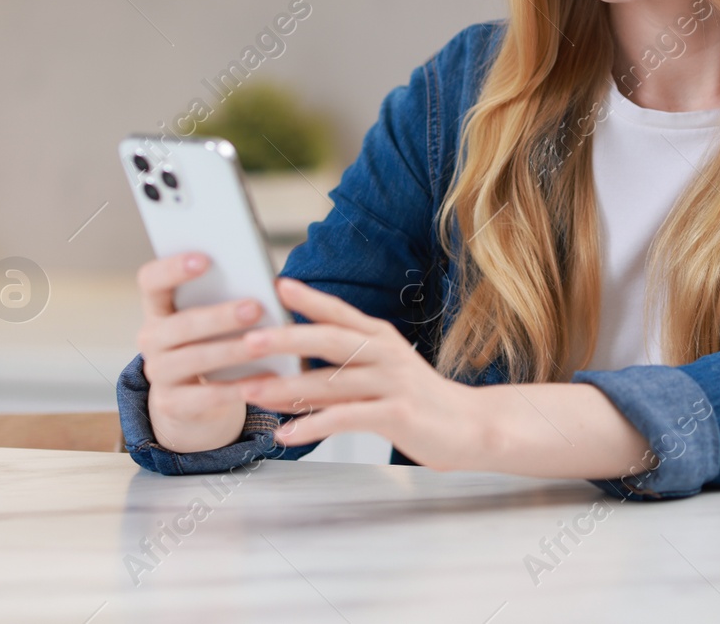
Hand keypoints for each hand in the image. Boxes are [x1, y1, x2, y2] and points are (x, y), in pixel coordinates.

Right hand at [136, 253, 254, 453]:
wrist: (191, 399)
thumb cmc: (211, 341)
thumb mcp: (211, 319)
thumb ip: (226, 297)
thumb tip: (268, 283)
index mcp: (158, 307)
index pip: (151, 280)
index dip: (173, 268)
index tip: (205, 258)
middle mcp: (151, 338)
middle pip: (181, 324)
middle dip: (220, 316)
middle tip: (255, 307)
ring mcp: (158, 373)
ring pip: (195, 359)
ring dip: (233, 350)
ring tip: (264, 344)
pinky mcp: (172, 404)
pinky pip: (207, 396)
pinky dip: (238, 388)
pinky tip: (266, 379)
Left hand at [233, 277, 492, 470]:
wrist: (470, 426)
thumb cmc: (417, 400)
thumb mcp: (383, 372)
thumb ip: (341, 367)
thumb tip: (286, 369)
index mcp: (380, 338)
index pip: (339, 312)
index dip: (309, 298)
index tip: (276, 285)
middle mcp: (386, 354)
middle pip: (331, 339)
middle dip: (286, 338)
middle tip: (248, 340)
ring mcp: (393, 383)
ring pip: (332, 382)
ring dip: (287, 389)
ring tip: (251, 392)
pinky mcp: (397, 414)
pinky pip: (346, 418)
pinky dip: (312, 426)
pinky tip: (286, 434)